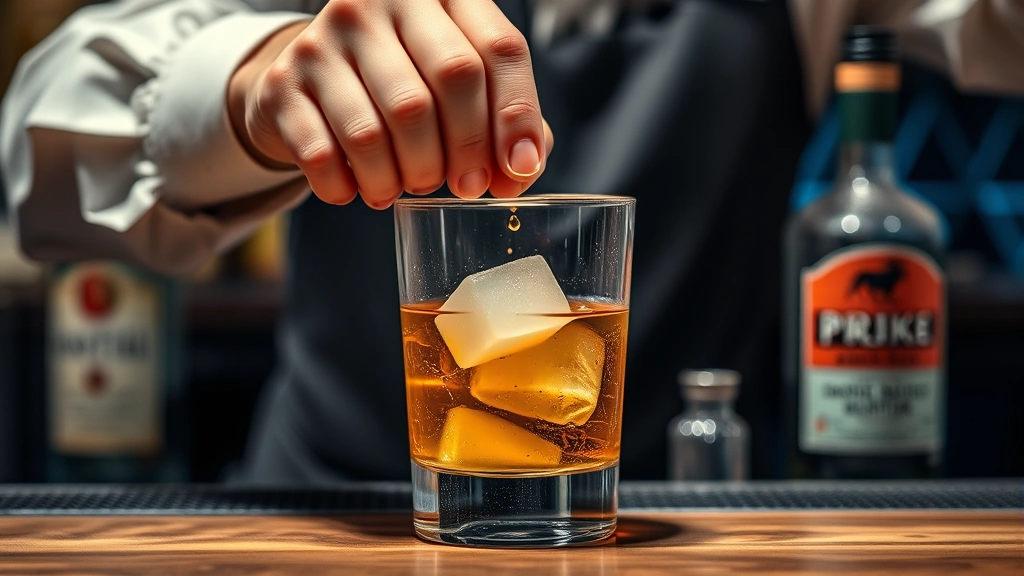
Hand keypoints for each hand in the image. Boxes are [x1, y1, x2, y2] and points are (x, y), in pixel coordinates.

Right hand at [228, 0, 554, 208]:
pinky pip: (323, 154)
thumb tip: (522, 169)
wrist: (309, 81)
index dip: (516, 116)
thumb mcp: (457, 86)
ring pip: (382, 127)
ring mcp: (325, 39)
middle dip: (466, 149)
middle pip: (448, 80)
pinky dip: (349, 188)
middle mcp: (380, 3)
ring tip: (408, 188)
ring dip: (405, 177)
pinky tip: (359, 191)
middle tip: (464, 185)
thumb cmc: (403, 84)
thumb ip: (502, 117)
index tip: (519, 169)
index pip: (497, 49)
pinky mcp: (282, 83)